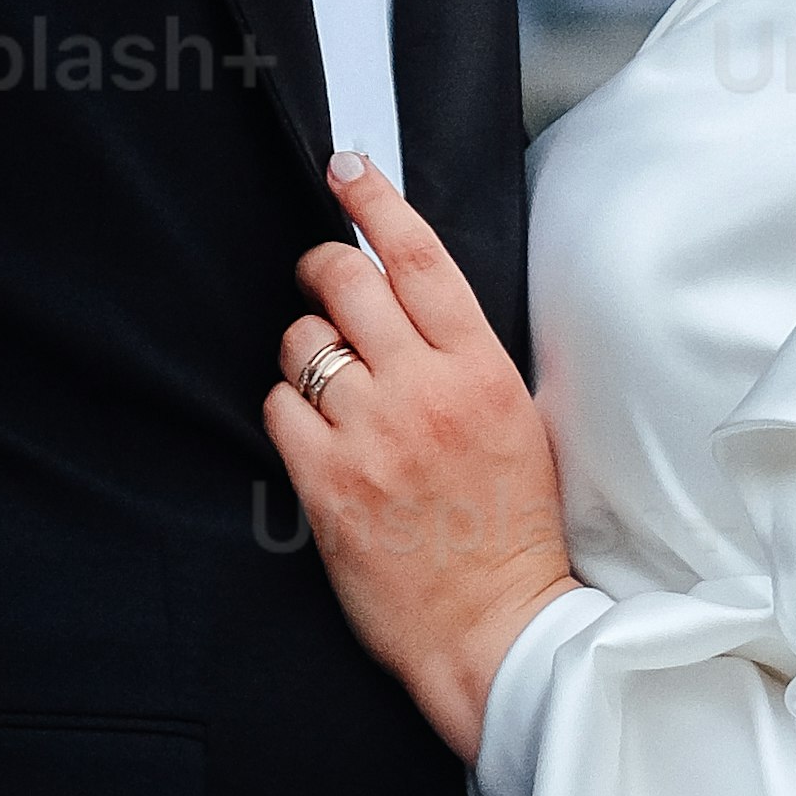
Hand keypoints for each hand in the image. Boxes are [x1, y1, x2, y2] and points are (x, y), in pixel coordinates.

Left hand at [269, 153, 578, 761]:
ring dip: (305, 351)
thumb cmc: (509, 528)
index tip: (347, 169)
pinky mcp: (327, 483)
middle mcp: (426, 391)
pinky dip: (288, 412)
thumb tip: (407, 299)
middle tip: (321, 280)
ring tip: (328, 383)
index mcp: (482, 370)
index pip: (420, 257)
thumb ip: (464, 356)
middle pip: (347, 282)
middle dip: (323, 268)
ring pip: (304, 344)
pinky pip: (278, 407)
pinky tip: (315, 435)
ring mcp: (372, 436)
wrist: (495, 627)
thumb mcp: (516, 420)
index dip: (375, 200)